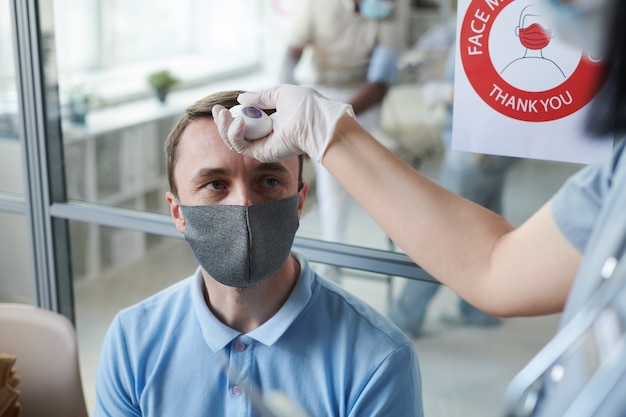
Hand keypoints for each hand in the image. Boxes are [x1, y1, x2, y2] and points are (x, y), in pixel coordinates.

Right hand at [213, 85, 354, 162]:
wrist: (317, 121)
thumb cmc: (306, 106)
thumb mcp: (280, 93)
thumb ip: (261, 97)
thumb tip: (242, 98)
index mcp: (271, 121)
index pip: (244, 121)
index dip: (231, 115)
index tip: (222, 106)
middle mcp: (265, 135)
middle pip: (235, 132)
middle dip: (222, 122)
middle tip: (217, 110)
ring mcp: (263, 145)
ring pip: (234, 141)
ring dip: (224, 127)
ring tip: (223, 114)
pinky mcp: (262, 153)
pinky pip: (241, 146)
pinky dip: (234, 134)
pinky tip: (237, 122)